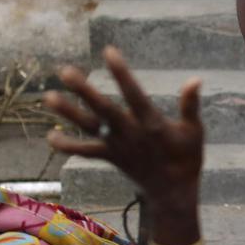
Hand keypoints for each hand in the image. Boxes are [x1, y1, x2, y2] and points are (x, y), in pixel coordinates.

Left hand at [45, 47, 204, 208]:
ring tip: (49, 97)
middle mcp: (131, 133)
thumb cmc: (186, 158)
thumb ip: (190, 105)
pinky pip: (86, 151)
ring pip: (90, 127)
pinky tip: (50, 136)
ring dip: (69, 113)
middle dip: (84, 91)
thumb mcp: (194, 131)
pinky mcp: (110, 157)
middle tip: (65, 72)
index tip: (108, 51)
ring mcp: (118, 146)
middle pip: (104, 109)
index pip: (134, 94)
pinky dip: (68, 145)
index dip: (121, 73)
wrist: (173, 193)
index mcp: (152, 123)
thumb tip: (195, 80)